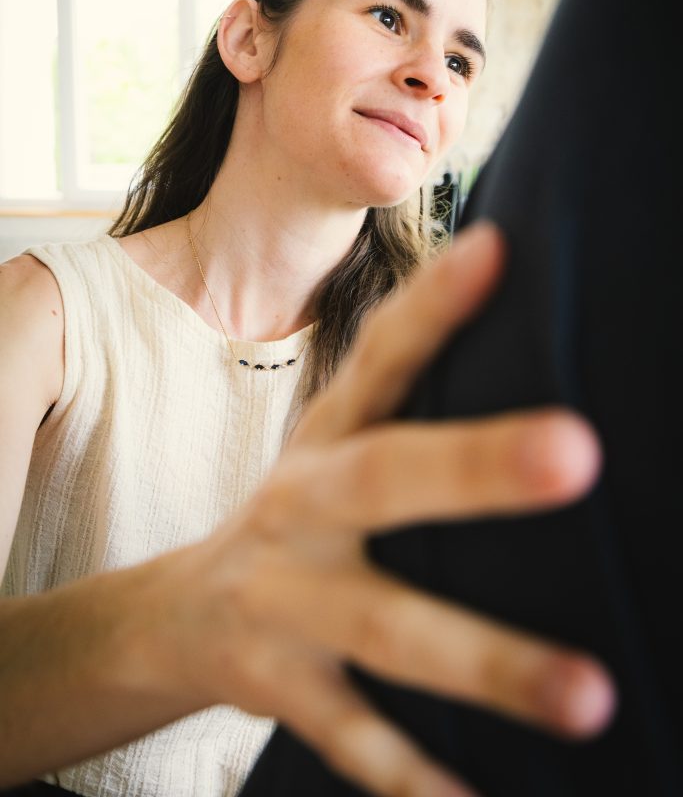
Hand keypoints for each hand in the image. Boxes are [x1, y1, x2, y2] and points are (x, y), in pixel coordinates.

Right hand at [171, 221, 615, 796]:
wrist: (179, 613)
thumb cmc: (299, 513)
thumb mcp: (337, 444)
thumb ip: (407, 390)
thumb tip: (505, 280)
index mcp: (326, 439)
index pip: (379, 357)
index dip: (432, 303)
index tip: (500, 250)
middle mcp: (303, 508)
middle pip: (385, 477)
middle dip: (475, 465)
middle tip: (578, 451)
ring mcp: (287, 602)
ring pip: (388, 627)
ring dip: (485, 658)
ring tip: (590, 695)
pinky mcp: (279, 687)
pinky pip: (355, 737)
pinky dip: (416, 779)